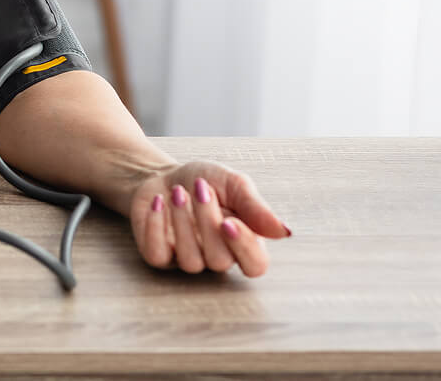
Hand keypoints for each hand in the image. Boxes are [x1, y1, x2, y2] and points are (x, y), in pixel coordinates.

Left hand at [127, 160, 289, 276]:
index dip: (244, 248)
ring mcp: (187, 259)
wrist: (164, 174)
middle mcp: (217, 257)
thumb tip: (285, 232)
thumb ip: (256, 207)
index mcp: (243, 243)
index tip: (228, 220)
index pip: (256, 265)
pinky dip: (156, 227)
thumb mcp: (234, 184)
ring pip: (190, 260)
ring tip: (177, 192)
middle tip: (201, 189)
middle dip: (207, 221)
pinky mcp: (159, 256)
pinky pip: (158, 256)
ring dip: (182, 222)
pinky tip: (159, 202)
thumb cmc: (204, 182)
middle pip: (220, 260)